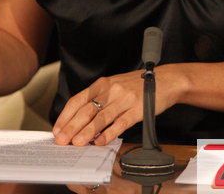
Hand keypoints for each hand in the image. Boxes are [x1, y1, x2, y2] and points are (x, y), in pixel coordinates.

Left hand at [53, 65, 184, 146]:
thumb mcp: (115, 85)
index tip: (57, 129)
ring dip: (87, 132)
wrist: (165, 80)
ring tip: (77, 143)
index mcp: (103, 83)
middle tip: (62, 140)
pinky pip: (120, 123)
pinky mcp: (138, 109)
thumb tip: (80, 121)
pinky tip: (101, 142)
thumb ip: (99, 100)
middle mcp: (112, 89)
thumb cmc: (138, 85)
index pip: (78, 100)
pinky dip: (109, 133)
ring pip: (101, 117)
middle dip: (72, 126)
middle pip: (87, 110)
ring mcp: (125, 99)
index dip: (66, 116)